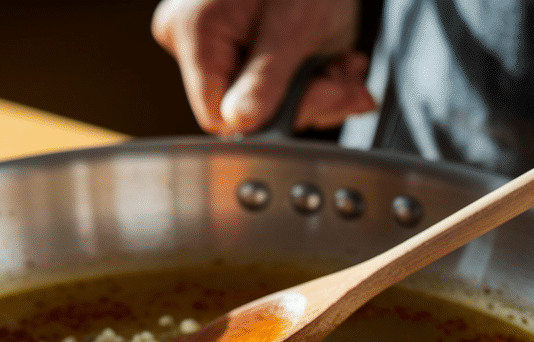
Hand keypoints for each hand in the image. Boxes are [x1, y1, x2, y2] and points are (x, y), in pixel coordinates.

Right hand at [152, 0, 376, 135]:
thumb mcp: (296, 26)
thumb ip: (268, 80)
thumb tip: (241, 123)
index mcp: (194, 31)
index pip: (219, 116)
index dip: (273, 118)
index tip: (321, 95)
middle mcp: (189, 36)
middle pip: (243, 106)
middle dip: (305, 98)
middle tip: (345, 77)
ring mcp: (209, 36)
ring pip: (261, 95)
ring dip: (314, 87)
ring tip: (343, 62)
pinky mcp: (233, 36)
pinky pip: (266, 75)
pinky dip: (306, 72)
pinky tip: (332, 57)